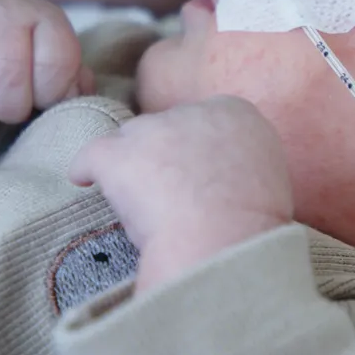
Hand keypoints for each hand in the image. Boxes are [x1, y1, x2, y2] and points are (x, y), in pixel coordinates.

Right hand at [0, 0, 93, 145]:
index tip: (41, 103)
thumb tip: (80, 102)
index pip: (56, 63)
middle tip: (7, 117)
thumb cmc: (23, 61)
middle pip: (8, 78)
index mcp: (44, 18)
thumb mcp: (53, 66)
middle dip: (10, 111)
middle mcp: (3, 10)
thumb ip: (73, 84)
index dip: (50, 96)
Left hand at [68, 98, 293, 292]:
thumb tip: (229, 178)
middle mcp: (193, 111)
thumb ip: (246, 164)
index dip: (198, 150)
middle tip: (168, 194)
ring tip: (136, 199)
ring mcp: (153, 130)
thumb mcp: (271, 180)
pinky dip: (86, 168)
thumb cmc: (255, 228)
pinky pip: (91, 155)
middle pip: (167, 126)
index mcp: (237, 113)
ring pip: (131, 141)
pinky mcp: (119, 155)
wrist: (226, 243)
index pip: (206, 120)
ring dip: (132, 166)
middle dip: (164, 155)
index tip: (197, 175)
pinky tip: (83, 181)